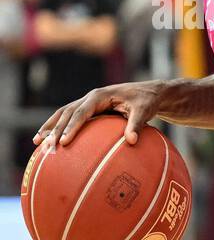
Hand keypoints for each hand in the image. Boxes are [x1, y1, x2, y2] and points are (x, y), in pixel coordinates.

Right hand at [33, 80, 170, 146]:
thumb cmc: (147, 101)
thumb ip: (137, 124)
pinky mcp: (89, 109)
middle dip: (55, 129)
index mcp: (100, 96)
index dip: (72, 126)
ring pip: (63, 114)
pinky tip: (49, 140)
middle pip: (67, 113)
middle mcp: (90, 97)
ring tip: (37, 143)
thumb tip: (132, 141)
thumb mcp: (144, 111)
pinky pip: (70, 118)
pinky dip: (58, 127)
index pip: (82, 112)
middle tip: (47, 146)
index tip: (64, 141)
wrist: (148, 92)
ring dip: (50, 127)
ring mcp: (87, 102)